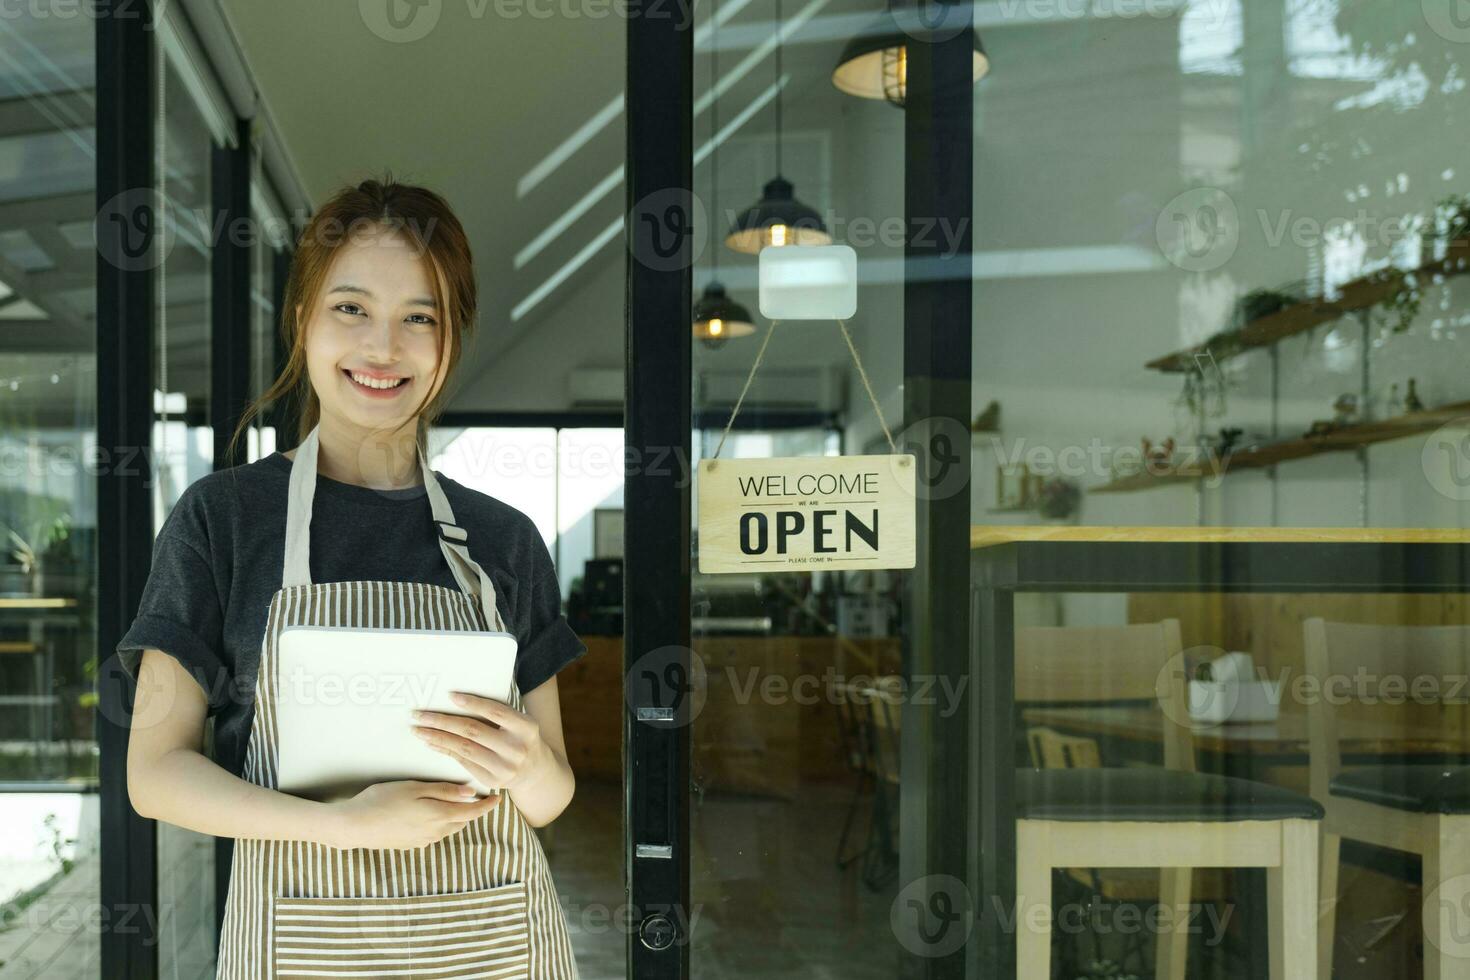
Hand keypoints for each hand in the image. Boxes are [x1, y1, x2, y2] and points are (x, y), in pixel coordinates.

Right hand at [326, 779, 499, 849]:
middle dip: (476, 811)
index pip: (472, 812)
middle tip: (485, 798)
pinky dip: (446, 823)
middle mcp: (435, 832)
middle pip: (464, 821)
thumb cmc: (382, 800)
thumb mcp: (414, 789)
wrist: (354, 826)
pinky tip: (440, 814)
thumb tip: (471, 793)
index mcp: (439, 816)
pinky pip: (438, 834)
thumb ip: (444, 791)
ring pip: (451, 829)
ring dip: (461, 817)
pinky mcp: (412, 845)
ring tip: (465, 804)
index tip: (498, 797)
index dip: (487, 805)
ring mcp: (423, 841)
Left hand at [412, 693, 548, 793]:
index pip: (495, 712)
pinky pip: (463, 762)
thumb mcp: (519, 722)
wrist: (534, 771)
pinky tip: (431, 743)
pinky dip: (445, 751)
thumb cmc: (521, 738)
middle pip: (473, 731)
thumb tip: (457, 698)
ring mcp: (504, 767)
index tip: (449, 696)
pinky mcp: (492, 780)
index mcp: (526, 728)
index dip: (472, 703)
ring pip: (464, 748)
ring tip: (418, 730)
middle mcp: (516, 748)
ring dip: (437, 738)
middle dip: (442, 721)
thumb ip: (497, 712)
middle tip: (420, 714)